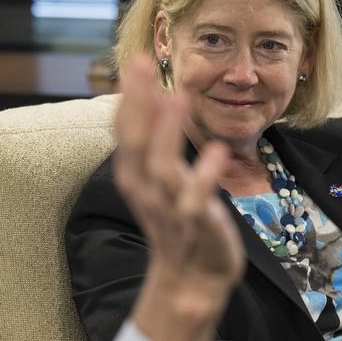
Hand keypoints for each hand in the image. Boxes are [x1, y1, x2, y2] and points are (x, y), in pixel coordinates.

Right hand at [117, 57, 244, 340]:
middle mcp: (146, 193)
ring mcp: (170, 210)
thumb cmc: (179, 221)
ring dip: (168, 133)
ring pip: (161, 170)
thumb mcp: (160, 178)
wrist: (192, 279)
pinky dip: (203, 177)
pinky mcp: (197, 227)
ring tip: (177, 96)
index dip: (129, 98)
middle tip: (143, 64)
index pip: (124, 132)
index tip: (136, 61)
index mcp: (135, 179)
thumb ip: (156, 140)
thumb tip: (158, 93)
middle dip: (138, 104)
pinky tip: (217, 151)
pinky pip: (197, 202)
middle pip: (134, 144)